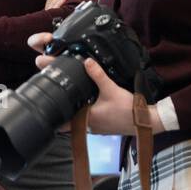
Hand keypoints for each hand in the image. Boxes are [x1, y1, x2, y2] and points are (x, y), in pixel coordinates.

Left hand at [27, 34, 164, 136]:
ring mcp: (94, 128)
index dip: (51, 116)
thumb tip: (86, 61)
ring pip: (77, 121)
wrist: (146, 122)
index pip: (61, 123)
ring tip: (68, 99)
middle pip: (67, 120)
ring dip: (72, 112)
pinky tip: (85, 105)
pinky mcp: (101, 127)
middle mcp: (88, 126)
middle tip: (54, 98)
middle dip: (61, 110)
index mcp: (86, 118)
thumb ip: (98, 75)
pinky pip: (87, 121)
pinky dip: (83, 114)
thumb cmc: (129, 110)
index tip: (44, 108)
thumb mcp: (111, 89)